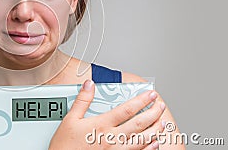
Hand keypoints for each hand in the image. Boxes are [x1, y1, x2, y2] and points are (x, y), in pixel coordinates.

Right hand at [48, 80, 165, 149]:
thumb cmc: (65, 145)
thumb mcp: (70, 119)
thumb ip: (82, 100)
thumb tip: (90, 84)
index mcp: (101, 124)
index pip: (127, 109)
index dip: (141, 101)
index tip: (150, 94)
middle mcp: (111, 138)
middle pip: (139, 124)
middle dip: (153, 113)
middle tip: (160, 105)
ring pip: (142, 140)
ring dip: (155, 130)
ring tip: (163, 122)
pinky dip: (149, 148)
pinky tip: (155, 143)